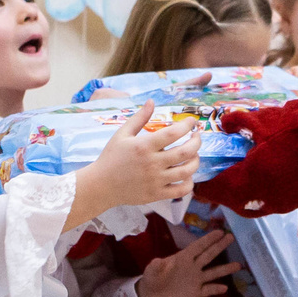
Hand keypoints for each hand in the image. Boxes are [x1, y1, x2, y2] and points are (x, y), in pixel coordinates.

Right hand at [72, 102, 200, 226]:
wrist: (101, 185)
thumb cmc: (111, 157)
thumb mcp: (122, 134)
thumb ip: (139, 118)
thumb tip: (151, 101)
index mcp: (144, 146)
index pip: (174, 133)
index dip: (187, 125)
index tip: (191, 122)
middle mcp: (152, 163)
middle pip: (186, 152)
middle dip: (196, 141)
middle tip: (196, 136)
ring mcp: (156, 180)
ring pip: (187, 171)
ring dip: (196, 160)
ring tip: (194, 154)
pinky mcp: (157, 194)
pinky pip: (181, 190)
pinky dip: (189, 182)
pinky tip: (186, 175)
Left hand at [136, 228, 239, 296]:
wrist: (153, 295)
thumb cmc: (153, 278)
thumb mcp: (151, 271)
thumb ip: (156, 266)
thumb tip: (158, 261)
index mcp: (183, 258)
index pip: (198, 247)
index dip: (208, 240)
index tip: (220, 232)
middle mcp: (193, 266)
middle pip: (208, 255)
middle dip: (219, 246)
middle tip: (231, 237)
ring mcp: (196, 280)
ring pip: (213, 273)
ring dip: (225, 269)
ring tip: (238, 265)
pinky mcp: (196, 293)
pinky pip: (208, 290)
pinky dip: (216, 289)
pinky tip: (225, 288)